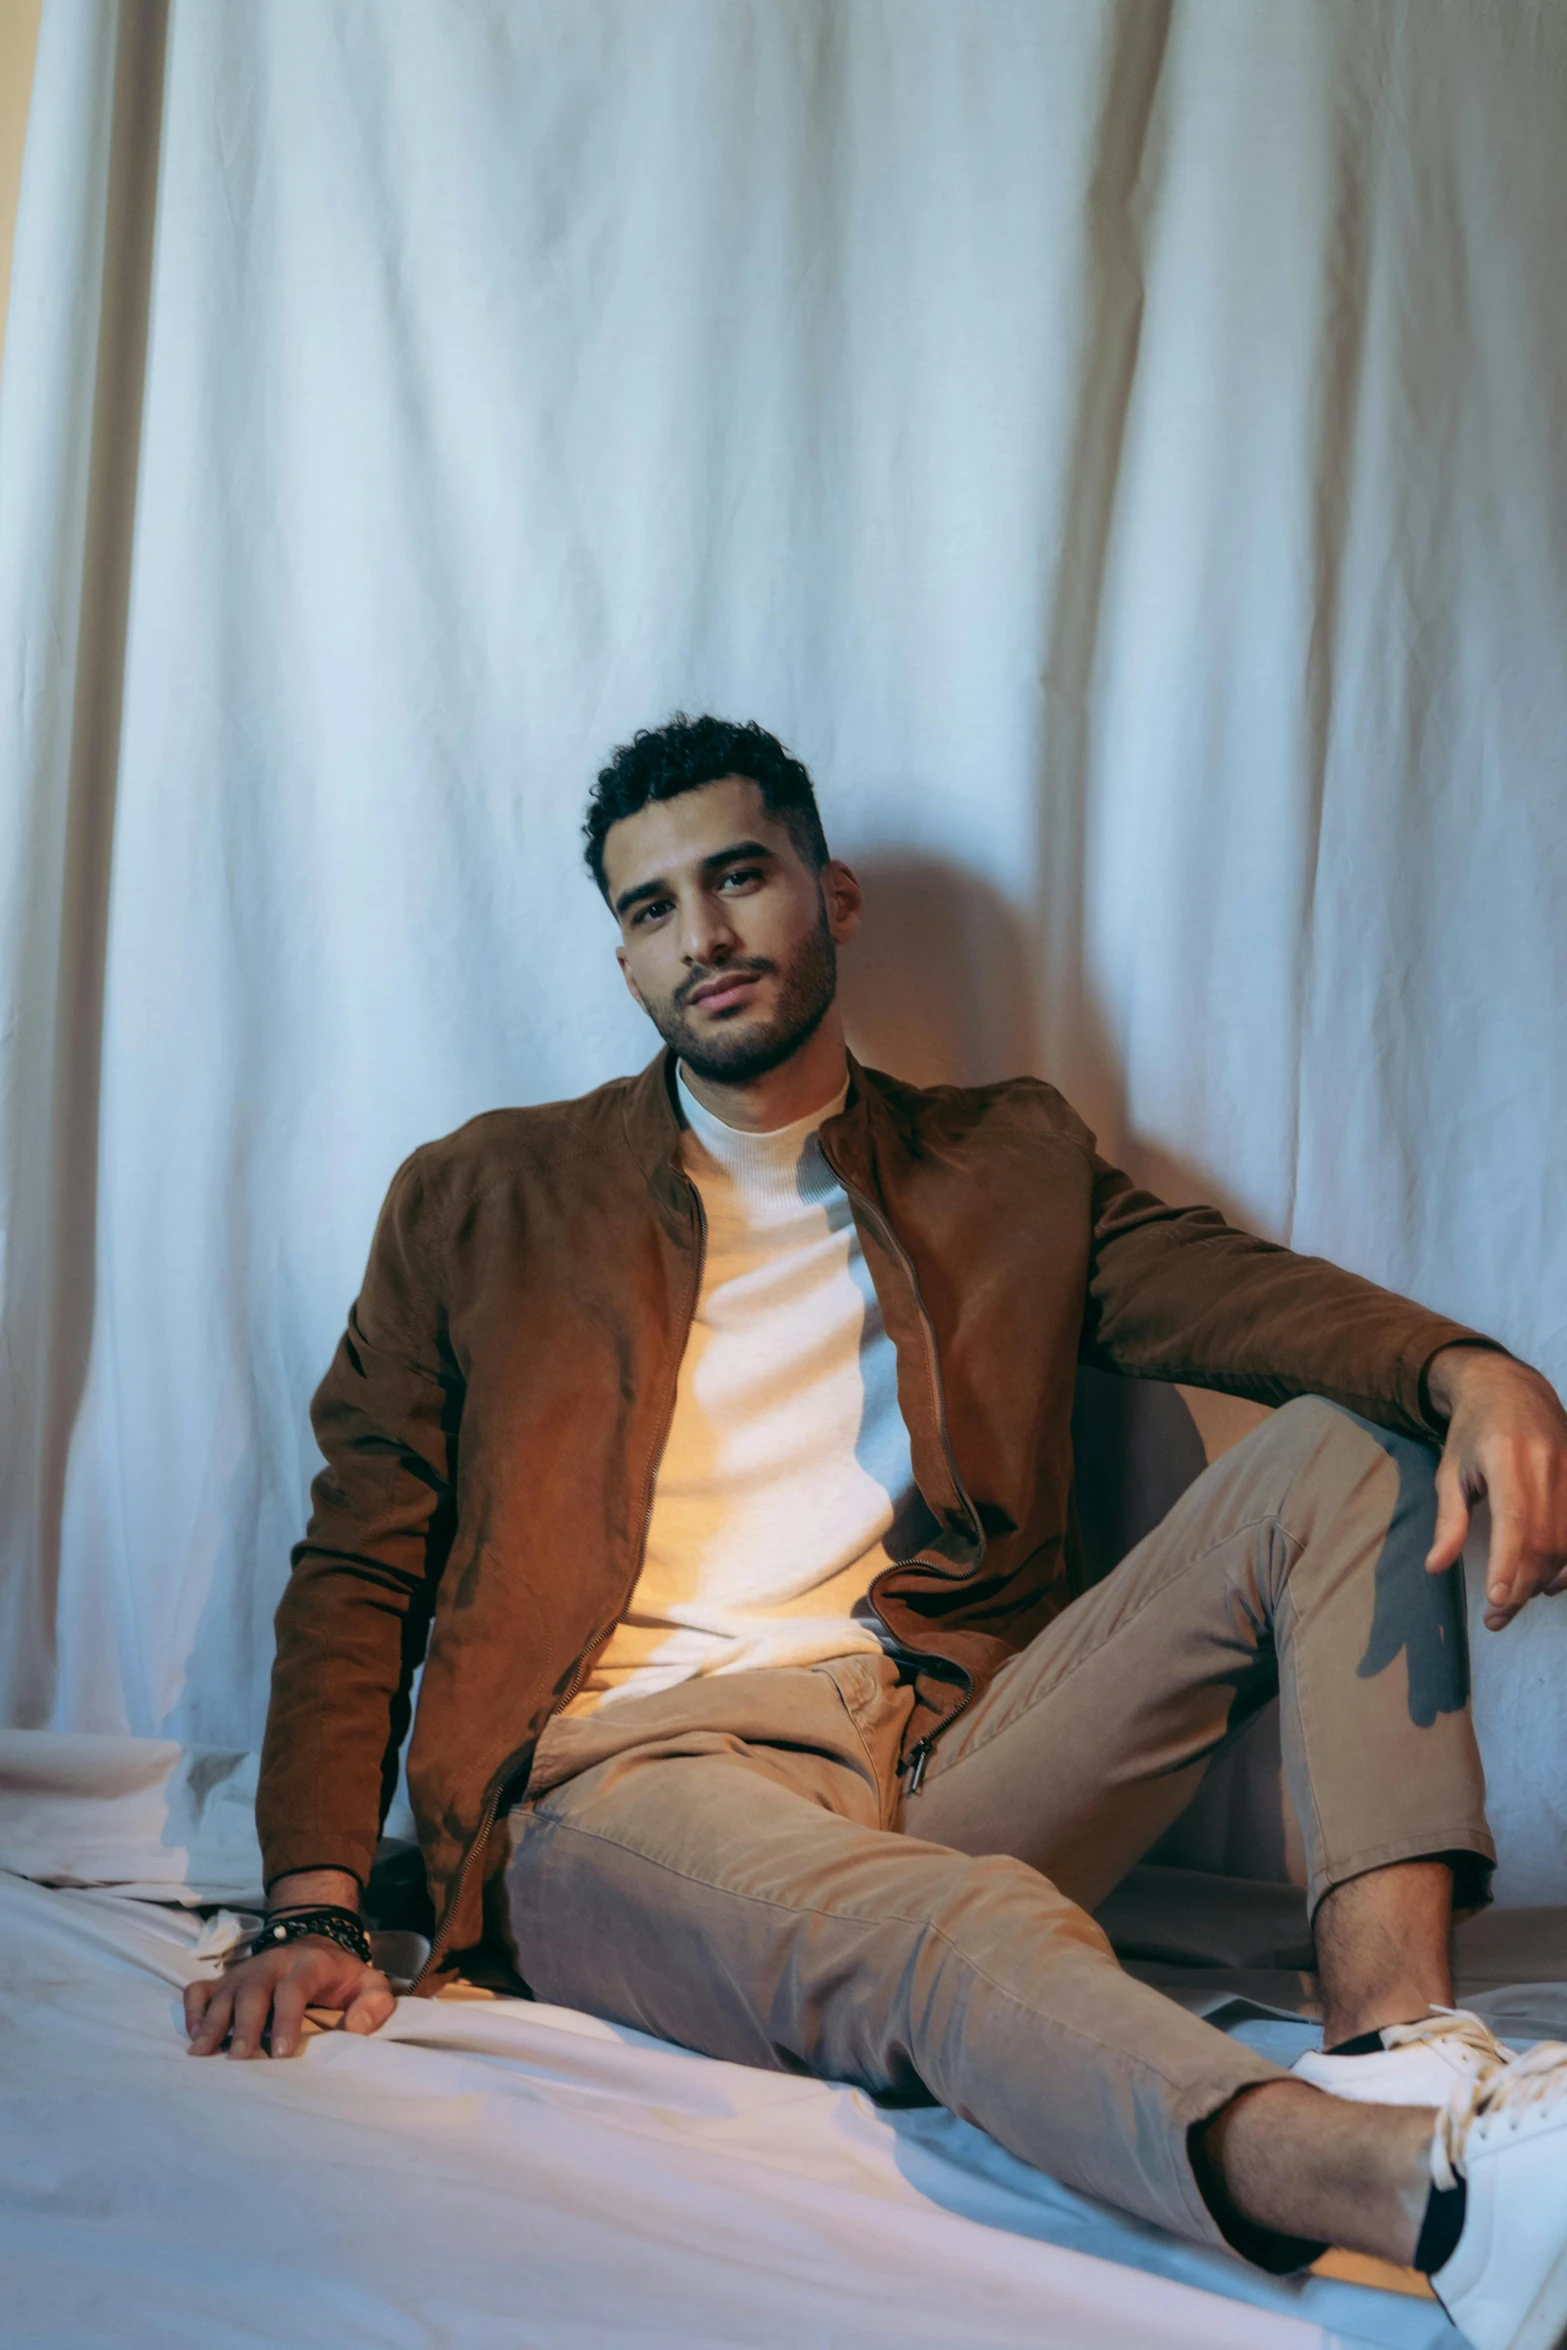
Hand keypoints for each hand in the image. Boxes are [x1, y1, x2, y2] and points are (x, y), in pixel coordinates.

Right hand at [184, 1936, 393, 2059]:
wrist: (316, 1943)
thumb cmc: (342, 1976)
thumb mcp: (369, 1984)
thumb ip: (374, 2004)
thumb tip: (354, 2028)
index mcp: (307, 1965)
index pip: (293, 1990)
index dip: (286, 2021)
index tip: (280, 2054)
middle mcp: (270, 1964)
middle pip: (252, 1991)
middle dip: (244, 2026)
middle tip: (238, 2060)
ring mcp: (243, 1972)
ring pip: (223, 1993)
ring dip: (211, 2024)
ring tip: (202, 2055)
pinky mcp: (224, 1980)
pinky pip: (199, 1990)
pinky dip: (192, 2011)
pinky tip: (194, 2037)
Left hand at [1426, 1346, 1566, 1628]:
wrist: (1511, 1389)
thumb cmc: (1472, 1432)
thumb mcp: (1450, 1470)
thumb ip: (1447, 1520)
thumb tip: (1435, 1567)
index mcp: (1505, 1454)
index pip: (1514, 1517)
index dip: (1508, 1561)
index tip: (1496, 1599)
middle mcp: (1546, 1461)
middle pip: (1543, 1538)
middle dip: (1520, 1584)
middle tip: (1497, 1616)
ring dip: (1543, 1579)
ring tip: (1514, 1601)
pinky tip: (1549, 1584)